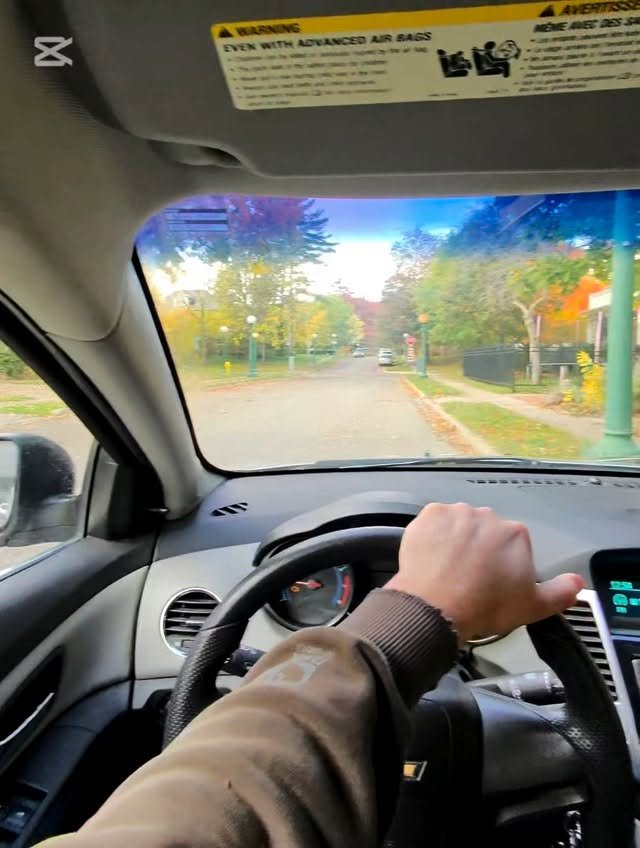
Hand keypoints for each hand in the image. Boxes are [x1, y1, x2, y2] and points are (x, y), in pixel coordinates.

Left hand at [385, 503, 583, 642]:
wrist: (435, 607)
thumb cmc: (483, 606)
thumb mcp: (532, 607)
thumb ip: (560, 592)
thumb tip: (577, 584)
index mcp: (515, 534)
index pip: (512, 543)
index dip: (503, 562)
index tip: (493, 579)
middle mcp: (487, 516)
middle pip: (485, 530)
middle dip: (479, 548)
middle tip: (469, 576)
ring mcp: (456, 513)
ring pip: (458, 524)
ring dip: (455, 540)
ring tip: (448, 568)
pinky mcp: (429, 514)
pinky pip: (433, 522)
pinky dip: (432, 535)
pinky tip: (432, 556)